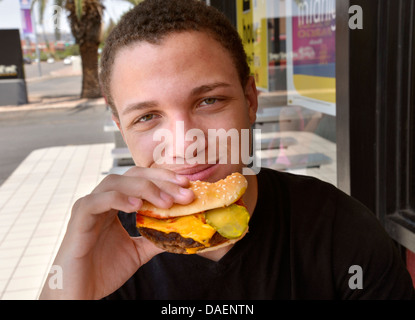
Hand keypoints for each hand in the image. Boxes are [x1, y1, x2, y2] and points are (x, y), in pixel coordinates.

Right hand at [39, 167, 193, 299]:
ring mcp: (89, 206)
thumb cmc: (102, 271)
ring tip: (166, 202)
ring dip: (145, 188)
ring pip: (117, 182)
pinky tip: (137, 206)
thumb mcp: (138, 252)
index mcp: (116, 204)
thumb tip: (180, 231)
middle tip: (184, 193)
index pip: (142, 179)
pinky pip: (98, 200)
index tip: (186, 185)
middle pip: (133, 176)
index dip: (165, 179)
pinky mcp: (79, 218)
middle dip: (161, 182)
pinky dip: (118, 199)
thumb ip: (155, 238)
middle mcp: (103, 199)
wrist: (79, 293)